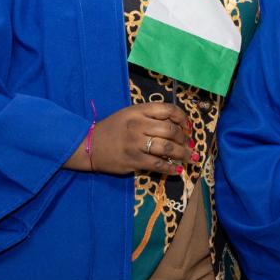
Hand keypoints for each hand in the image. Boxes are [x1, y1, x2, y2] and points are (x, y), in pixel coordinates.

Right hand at [65, 103, 193, 176]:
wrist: (88, 145)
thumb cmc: (113, 129)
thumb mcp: (130, 114)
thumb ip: (150, 116)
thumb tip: (178, 125)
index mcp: (138, 111)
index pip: (168, 109)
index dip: (183, 118)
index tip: (188, 126)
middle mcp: (138, 125)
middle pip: (170, 129)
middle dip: (185, 138)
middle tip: (190, 144)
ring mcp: (135, 143)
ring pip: (167, 148)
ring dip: (183, 153)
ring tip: (191, 157)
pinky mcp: (133, 160)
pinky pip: (157, 164)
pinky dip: (171, 168)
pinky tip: (178, 170)